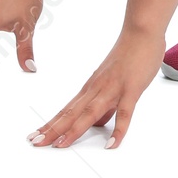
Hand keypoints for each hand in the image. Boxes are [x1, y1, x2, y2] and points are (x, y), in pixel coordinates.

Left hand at [28, 31, 165, 149]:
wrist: (141, 31)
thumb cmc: (129, 54)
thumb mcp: (112, 82)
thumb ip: (106, 104)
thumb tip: (100, 122)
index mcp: (91, 87)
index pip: (66, 110)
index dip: (51, 124)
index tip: (36, 135)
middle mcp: (97, 89)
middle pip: (72, 113)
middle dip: (53, 129)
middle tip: (36, 143)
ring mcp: (113, 89)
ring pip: (90, 113)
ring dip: (74, 130)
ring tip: (61, 146)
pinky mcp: (131, 89)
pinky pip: (124, 113)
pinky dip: (118, 130)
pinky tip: (112, 144)